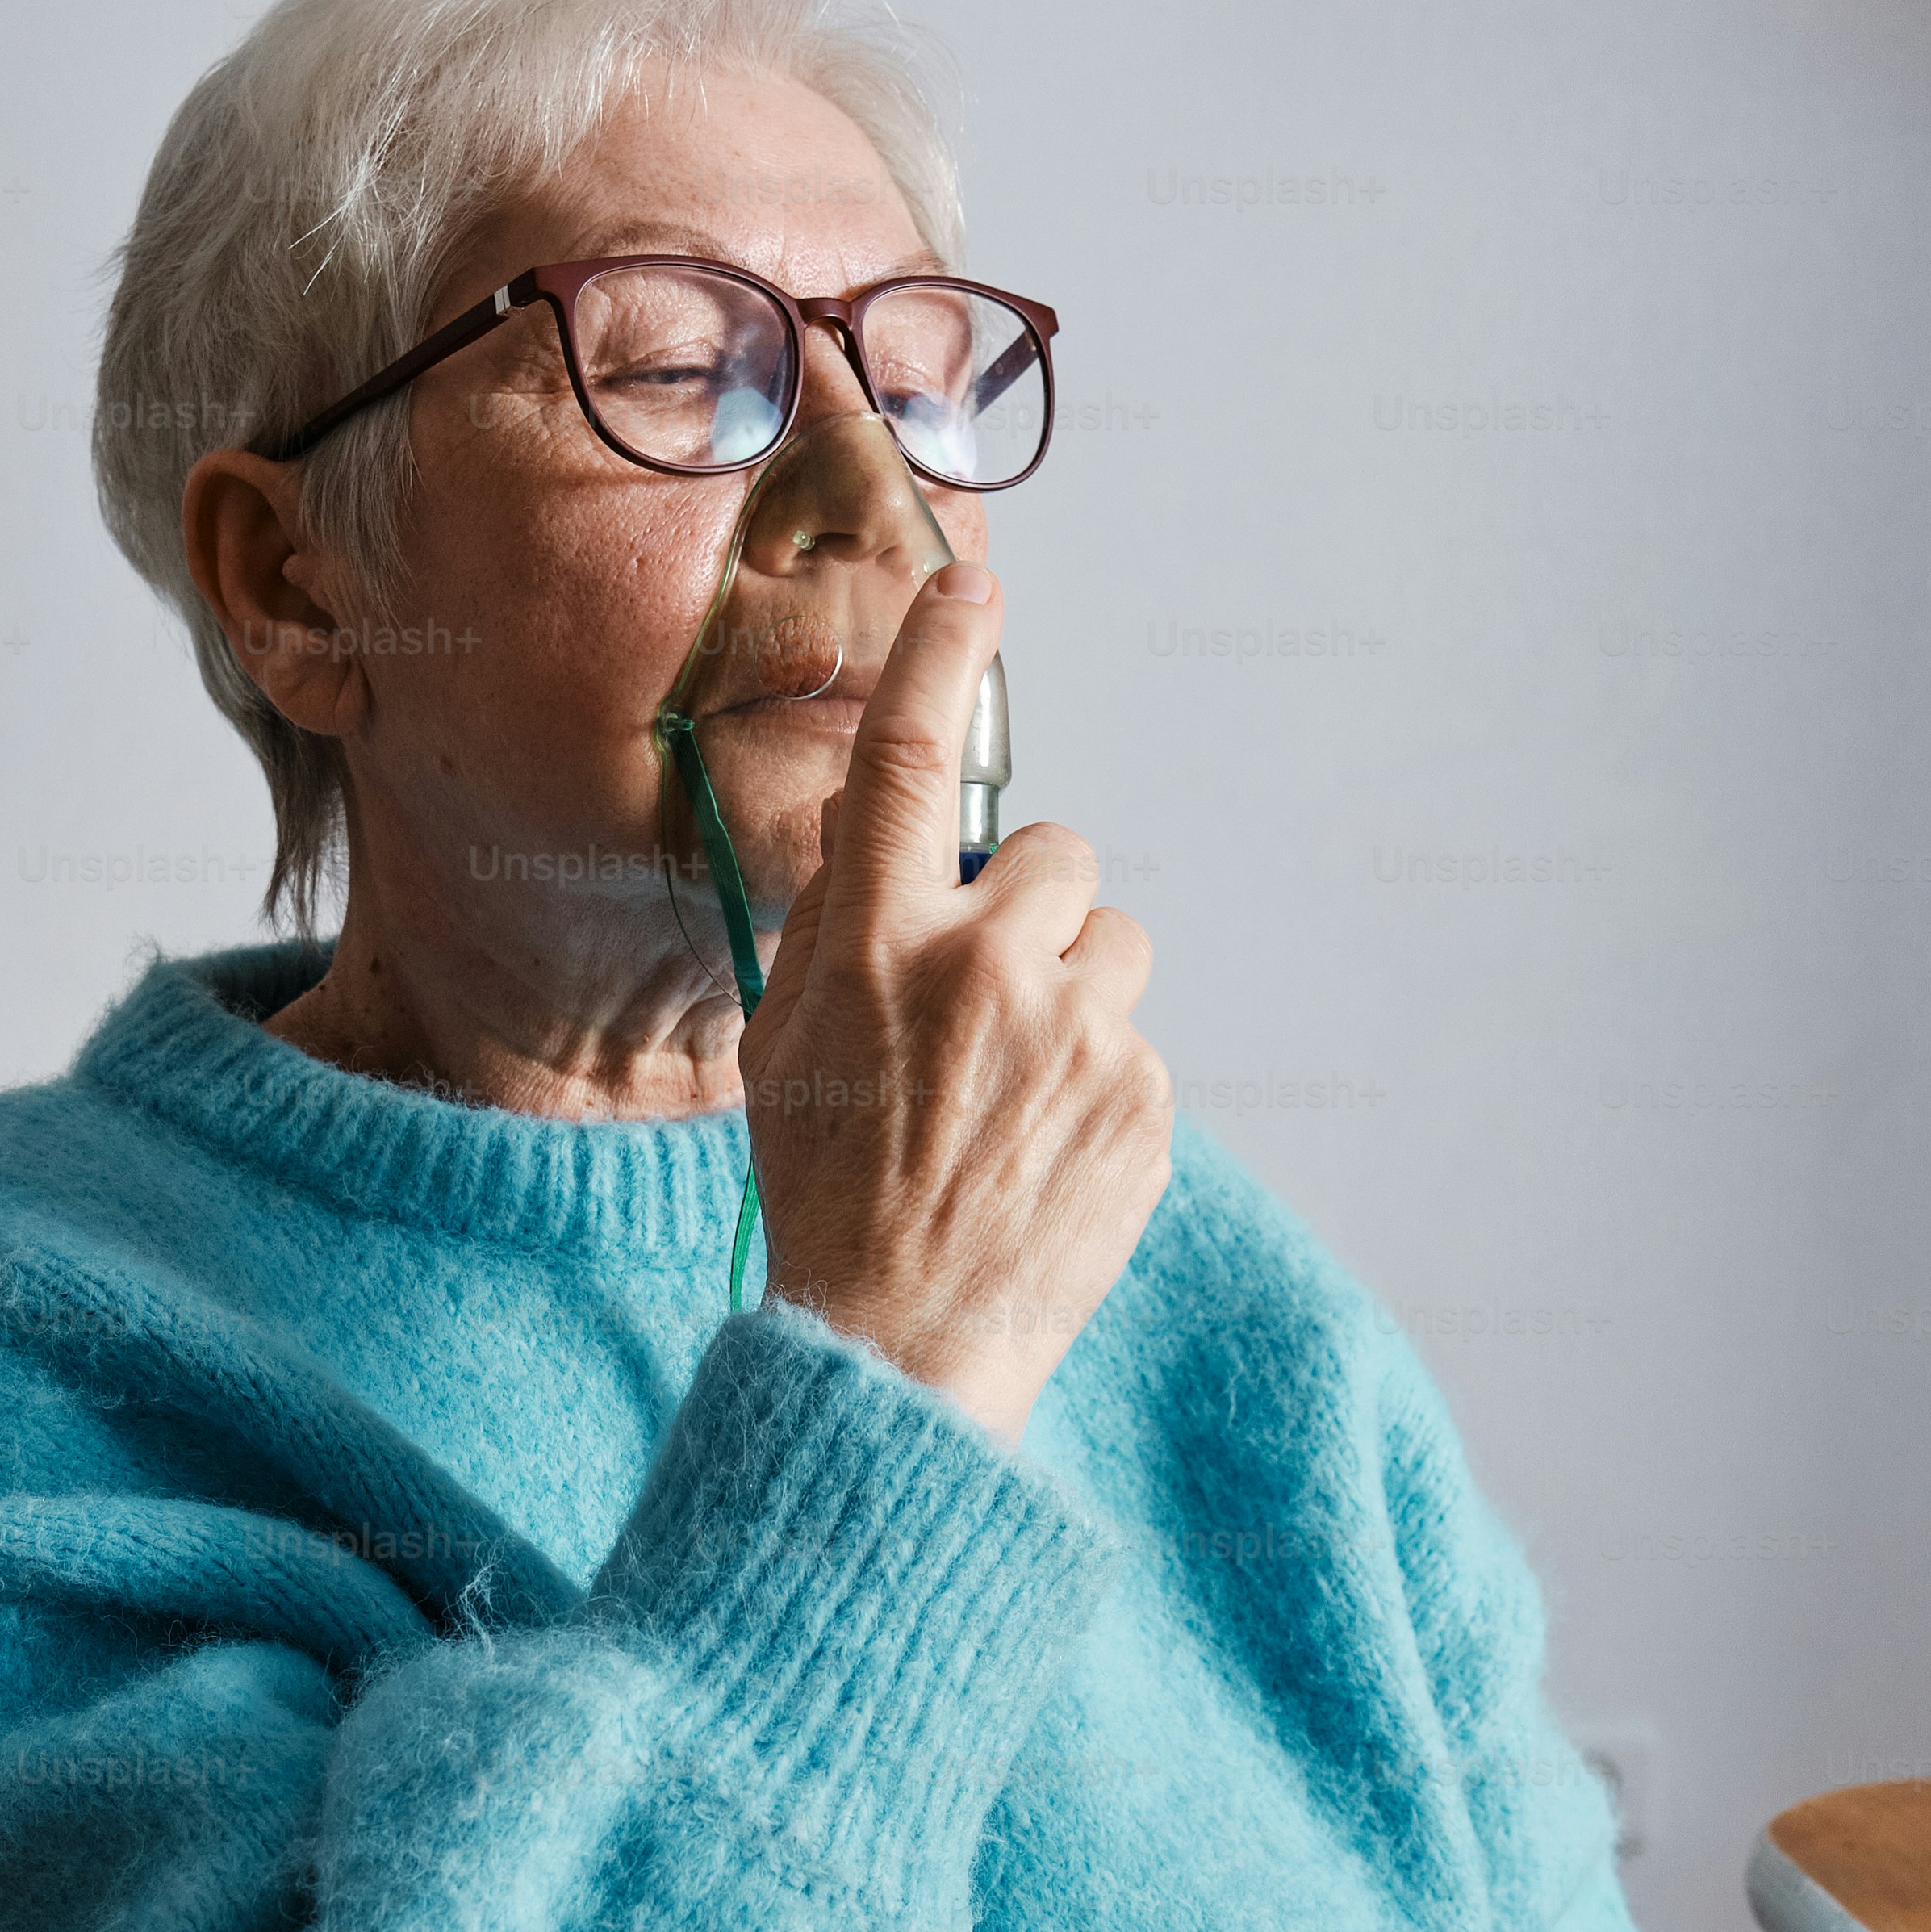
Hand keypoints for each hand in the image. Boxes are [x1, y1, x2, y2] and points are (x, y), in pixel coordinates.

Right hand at [738, 564, 1169, 1443]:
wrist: (898, 1346)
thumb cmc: (827, 1189)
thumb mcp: (787, 1040)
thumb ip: (839, 927)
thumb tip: (886, 844)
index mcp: (877, 947)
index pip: (909, 761)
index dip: (939, 655)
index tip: (972, 585)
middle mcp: (985, 972)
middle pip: (1058, 854)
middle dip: (1032, 909)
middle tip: (983, 998)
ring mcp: (1079, 1040)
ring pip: (1117, 946)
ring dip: (1078, 991)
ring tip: (1017, 1088)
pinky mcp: (1144, 1106)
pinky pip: (1137, 1045)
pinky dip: (1098, 1084)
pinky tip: (1041, 1152)